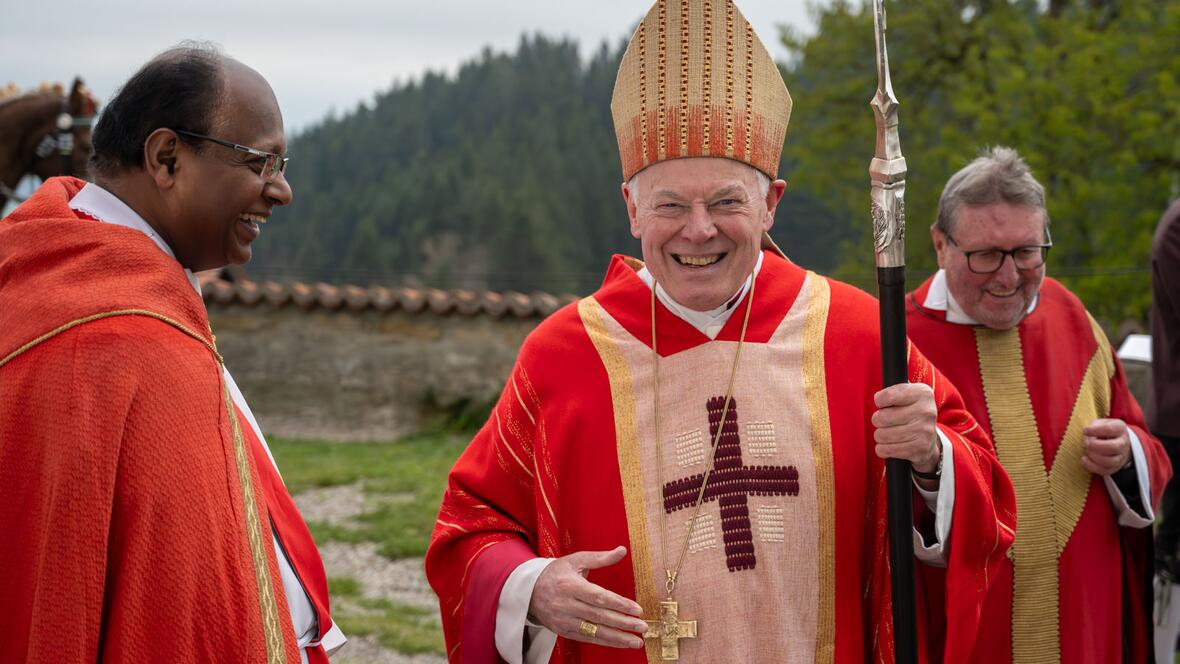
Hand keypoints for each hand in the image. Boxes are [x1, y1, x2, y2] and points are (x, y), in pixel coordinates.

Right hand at [529, 546, 646, 648]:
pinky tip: (620, 642)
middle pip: (599, 616)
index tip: (637, 609)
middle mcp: (566, 605)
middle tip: (642, 626)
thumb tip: (622, 550)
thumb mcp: (575, 560)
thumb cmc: (555, 573)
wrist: (528, 591)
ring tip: (636, 640)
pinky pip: (587, 639)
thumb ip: (600, 558)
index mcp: (570, 585)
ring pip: (594, 631)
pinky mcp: (563, 631)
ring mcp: (564, 620)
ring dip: (617, 637)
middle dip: (623, 623)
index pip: (598, 597)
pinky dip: (605, 642)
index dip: (619, 604)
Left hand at [872, 383, 939, 473]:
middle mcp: (926, 411)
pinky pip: (886, 450)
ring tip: (888, 433)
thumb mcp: (906, 396)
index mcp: (922, 393)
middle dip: (877, 420)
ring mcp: (925, 431)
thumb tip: (878, 399)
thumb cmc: (911, 413)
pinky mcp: (920, 449)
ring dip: (880, 435)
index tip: (883, 404)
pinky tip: (889, 445)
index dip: (879, 401)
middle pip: (882, 417)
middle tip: (885, 421)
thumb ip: (892, 393)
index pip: (887, 396)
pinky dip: (882, 449)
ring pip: (882, 435)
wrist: (928, 439)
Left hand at [1081, 418, 1131, 475]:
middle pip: (1114, 447)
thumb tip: (1086, 435)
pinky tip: (1084, 459)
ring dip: (1095, 457)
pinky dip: (1092, 466)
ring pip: (1112, 461)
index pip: (1110, 429)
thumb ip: (1093, 426)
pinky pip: (1105, 470)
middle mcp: (1123, 443)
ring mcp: (1121, 456)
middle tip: (1086, 443)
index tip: (1085, 431)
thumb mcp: (1099, 423)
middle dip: (1096, 446)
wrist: (1115, 441)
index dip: (1096, 430)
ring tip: (1087, 451)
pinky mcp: (1115, 467)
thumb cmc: (1103, 431)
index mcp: (1120, 428)